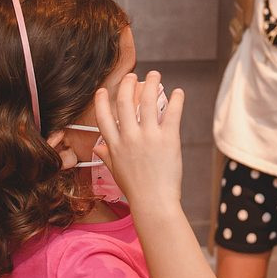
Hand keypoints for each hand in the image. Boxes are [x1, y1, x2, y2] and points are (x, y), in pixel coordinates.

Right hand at [91, 71, 183, 207]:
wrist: (154, 202)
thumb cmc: (136, 190)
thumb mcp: (116, 172)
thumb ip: (107, 155)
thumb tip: (98, 147)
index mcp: (115, 145)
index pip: (103, 117)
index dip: (101, 101)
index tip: (102, 90)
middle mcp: (129, 138)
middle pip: (123, 102)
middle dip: (127, 84)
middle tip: (132, 76)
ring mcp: (149, 137)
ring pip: (147, 101)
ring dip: (152, 84)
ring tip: (155, 75)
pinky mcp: (168, 139)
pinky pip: (172, 113)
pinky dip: (176, 100)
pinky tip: (178, 92)